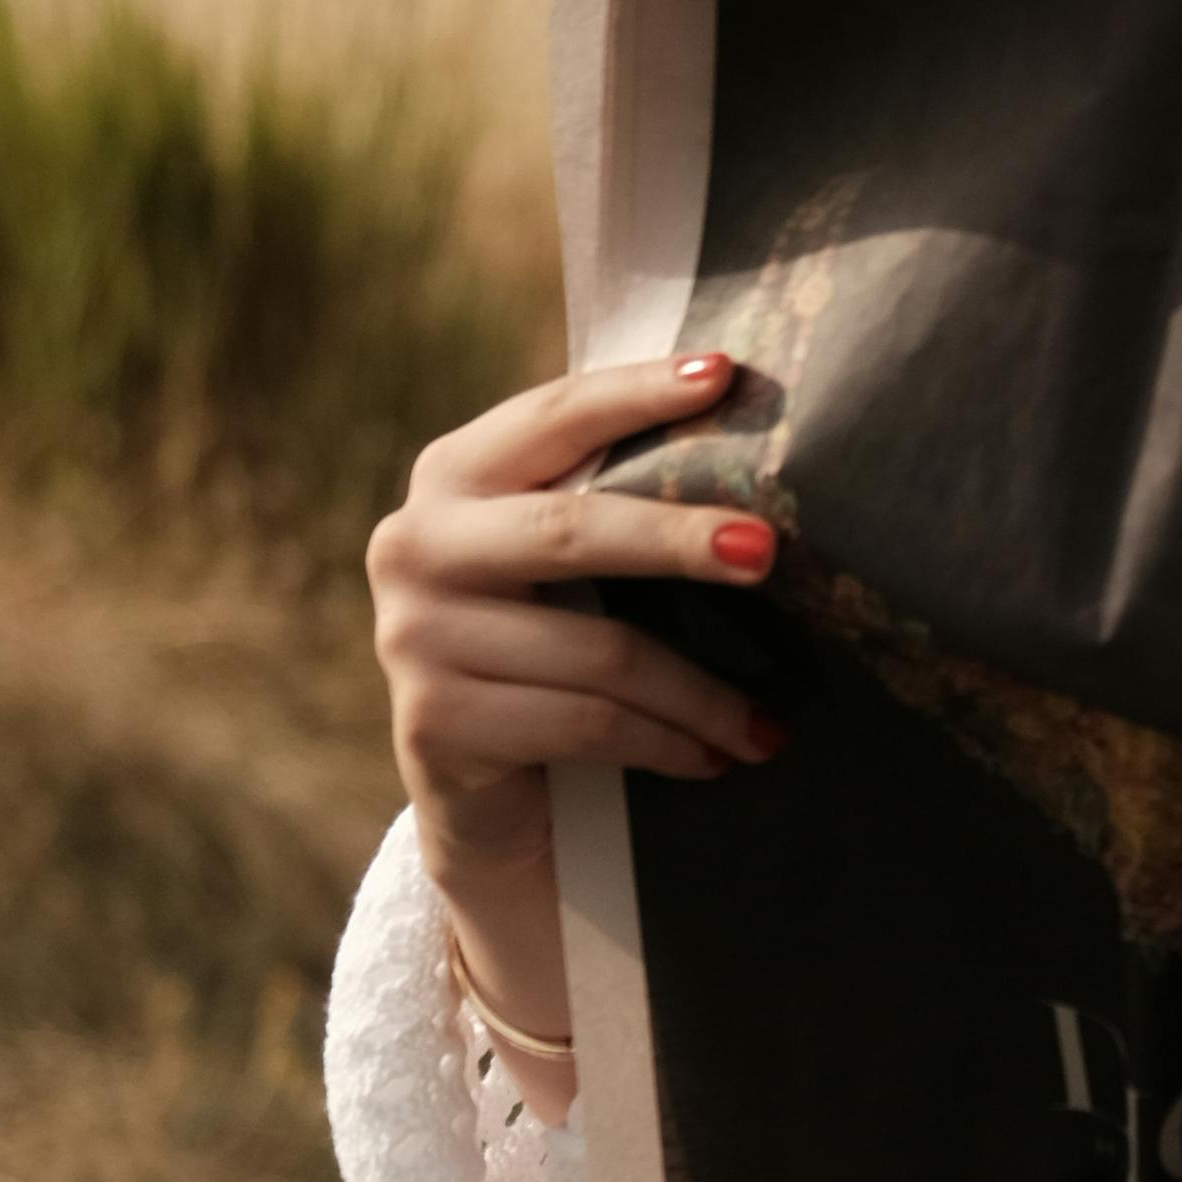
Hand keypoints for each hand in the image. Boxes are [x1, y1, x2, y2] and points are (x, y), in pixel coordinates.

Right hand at [364, 350, 786, 1048]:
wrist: (488, 807)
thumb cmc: (553, 660)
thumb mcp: (571, 570)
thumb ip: (616, 503)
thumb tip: (757, 447)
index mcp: (451, 475)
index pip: (554, 417)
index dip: (637, 392)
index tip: (725, 374)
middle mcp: (415, 543)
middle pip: (572, 530)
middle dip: (679, 539)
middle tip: (767, 553)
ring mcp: (412, 635)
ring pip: (599, 651)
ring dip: (701, 695)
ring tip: (769, 724)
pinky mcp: (435, 723)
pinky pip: (587, 724)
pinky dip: (666, 743)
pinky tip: (715, 759)